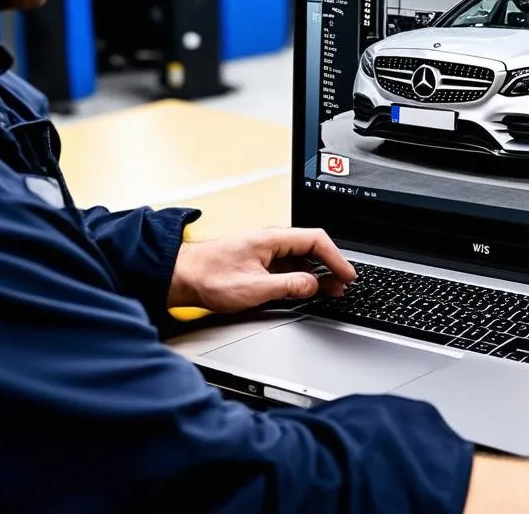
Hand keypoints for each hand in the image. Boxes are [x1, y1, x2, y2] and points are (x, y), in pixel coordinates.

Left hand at [167, 227, 355, 312]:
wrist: (182, 277)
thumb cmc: (209, 277)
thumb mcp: (254, 288)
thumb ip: (288, 286)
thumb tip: (312, 285)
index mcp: (272, 238)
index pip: (316, 240)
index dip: (336, 258)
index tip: (347, 274)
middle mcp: (271, 240)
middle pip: (312, 247)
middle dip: (331, 265)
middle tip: (343, 285)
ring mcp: (265, 250)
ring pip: (301, 256)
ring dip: (318, 272)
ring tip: (330, 289)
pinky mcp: (260, 261)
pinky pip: (289, 264)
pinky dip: (303, 275)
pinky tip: (306, 288)